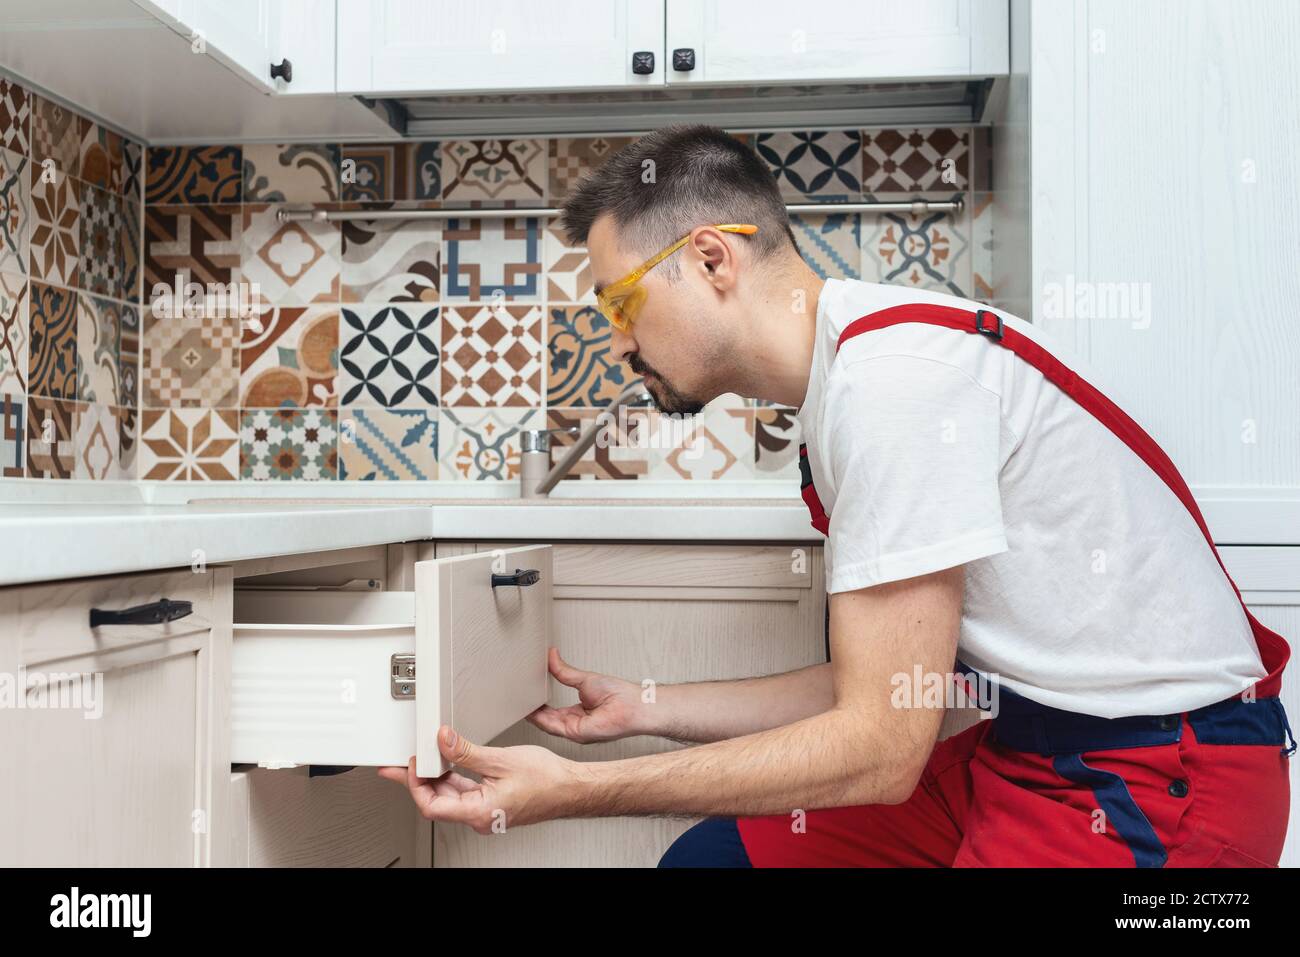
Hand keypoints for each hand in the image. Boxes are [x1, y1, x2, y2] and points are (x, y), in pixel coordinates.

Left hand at [377, 726, 582, 832]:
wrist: (572, 787)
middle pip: (436, 801)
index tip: (411, 764)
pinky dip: (452, 777)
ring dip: (434, 777)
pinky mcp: (492, 803)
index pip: (431, 805)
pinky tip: (448, 763)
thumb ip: (466, 751)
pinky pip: (464, 792)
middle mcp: (480, 817)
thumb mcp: (501, 759)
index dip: (415, 784)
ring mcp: (486, 812)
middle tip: (400, 763)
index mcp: (479, 812)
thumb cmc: (548, 780)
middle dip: (417, 779)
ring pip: (450, 796)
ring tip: (420, 760)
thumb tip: (442, 740)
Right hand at [526, 647, 649, 742]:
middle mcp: (573, 724)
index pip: (550, 712)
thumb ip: (564, 672)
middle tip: (514, 699)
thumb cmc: (619, 694)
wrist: (633, 705)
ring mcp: (574, 731)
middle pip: (545, 719)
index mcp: (576, 714)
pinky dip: (540, 718)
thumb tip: (552, 656)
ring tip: (517, 702)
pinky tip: (530, 709)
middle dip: (529, 710)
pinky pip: (552, 726)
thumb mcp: (584, 679)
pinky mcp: (576, 733)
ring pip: (545, 724)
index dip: (536, 704)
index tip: (524, 695)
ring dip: (531, 714)